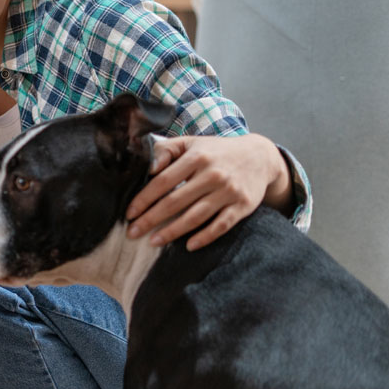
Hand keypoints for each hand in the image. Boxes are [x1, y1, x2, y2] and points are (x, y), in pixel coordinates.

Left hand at [125, 133, 290, 250]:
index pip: (163, 182)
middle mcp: (213, 174)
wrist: (260, 156)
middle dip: (151, 219)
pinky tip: (188, 245)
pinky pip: (221, 225)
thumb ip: (166, 150)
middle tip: (132, 233)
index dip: (144, 199)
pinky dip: (205, 237)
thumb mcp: (191, 143)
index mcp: (196, 157)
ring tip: (153, 242)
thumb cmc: (215, 151)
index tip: (129, 214)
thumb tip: (147, 168)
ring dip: (172, 231)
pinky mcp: (243, 205)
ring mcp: (229, 191)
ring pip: (196, 216)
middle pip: (175, 201)